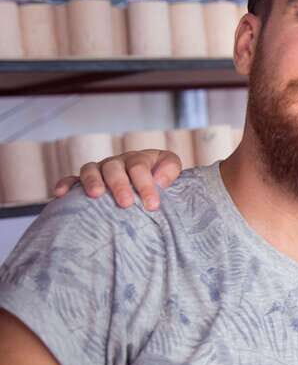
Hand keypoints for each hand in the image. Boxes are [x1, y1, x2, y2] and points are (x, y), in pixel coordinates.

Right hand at [53, 150, 182, 210]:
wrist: (148, 180)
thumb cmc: (160, 175)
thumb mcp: (170, 167)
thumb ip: (169, 169)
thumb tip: (159, 179)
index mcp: (137, 159)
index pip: (139, 167)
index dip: (146, 185)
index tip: (152, 205)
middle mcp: (116, 163)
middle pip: (113, 168)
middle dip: (119, 185)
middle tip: (126, 203)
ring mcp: (99, 171)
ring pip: (91, 170)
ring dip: (91, 181)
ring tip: (95, 195)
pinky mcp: (84, 181)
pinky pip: (72, 180)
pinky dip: (65, 184)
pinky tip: (60, 194)